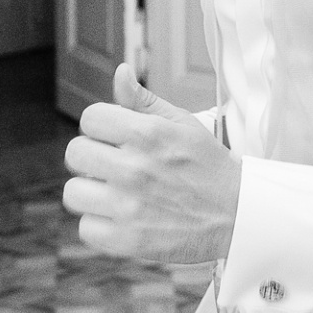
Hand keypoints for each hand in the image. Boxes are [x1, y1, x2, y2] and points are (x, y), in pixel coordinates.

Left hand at [63, 63, 240, 262]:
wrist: (239, 216)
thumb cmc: (209, 167)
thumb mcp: (184, 124)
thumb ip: (144, 100)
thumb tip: (120, 72)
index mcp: (148, 133)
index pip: (90, 118)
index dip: (102, 126)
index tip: (115, 138)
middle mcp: (135, 168)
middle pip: (75, 153)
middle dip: (93, 157)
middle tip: (114, 166)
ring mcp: (129, 206)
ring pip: (73, 192)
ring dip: (92, 193)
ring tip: (115, 194)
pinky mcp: (128, 240)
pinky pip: (85, 228)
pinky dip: (101, 225)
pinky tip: (123, 218)